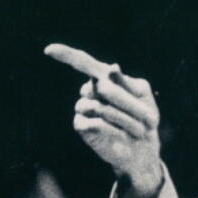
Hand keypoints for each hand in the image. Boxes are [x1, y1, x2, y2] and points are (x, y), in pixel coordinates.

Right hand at [44, 44, 163, 197]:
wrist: (143, 147)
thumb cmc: (144, 119)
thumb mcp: (143, 97)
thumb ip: (127, 84)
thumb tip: (112, 68)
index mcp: (104, 78)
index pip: (82, 62)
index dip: (65, 55)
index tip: (49, 50)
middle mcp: (89, 91)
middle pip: (102, 87)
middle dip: (129, 103)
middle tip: (149, 118)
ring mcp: (83, 108)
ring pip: (99, 106)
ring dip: (125, 118)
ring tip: (139, 129)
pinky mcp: (81, 126)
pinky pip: (95, 123)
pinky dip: (115, 130)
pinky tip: (123, 134)